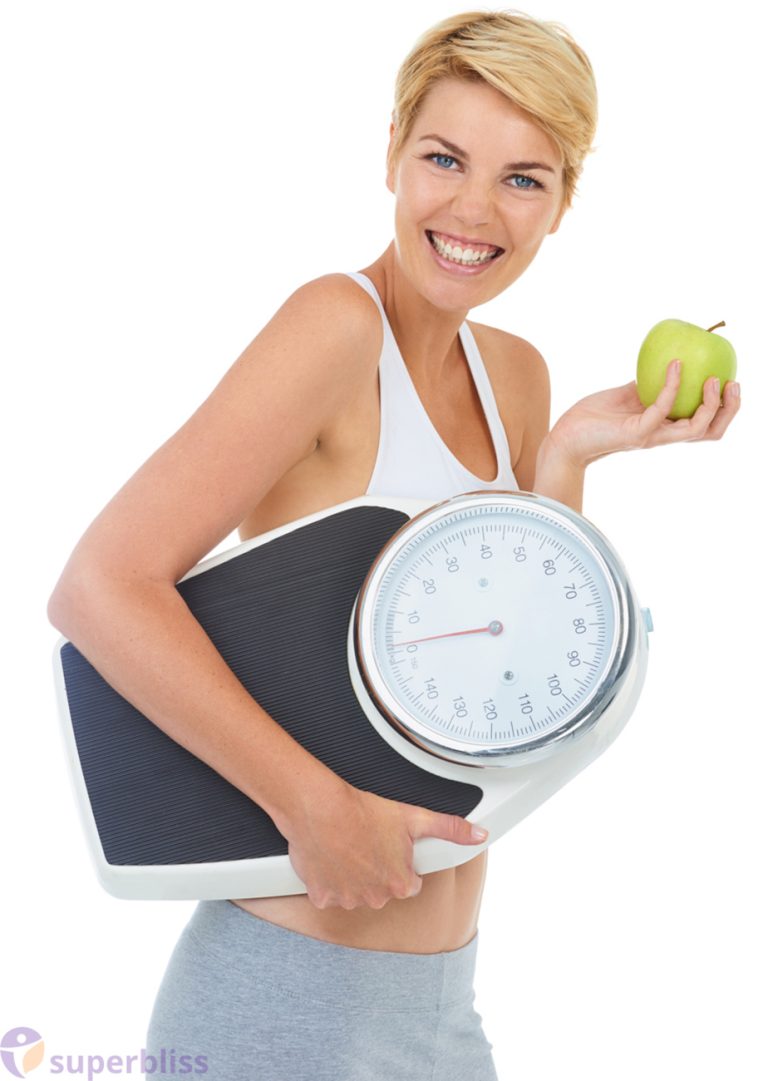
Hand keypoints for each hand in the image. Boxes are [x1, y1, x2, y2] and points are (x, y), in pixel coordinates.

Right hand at [278, 777, 487, 909]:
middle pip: (382, 890)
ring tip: (348, 848)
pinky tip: (330, 857)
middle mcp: (376, 898)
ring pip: (355, 892)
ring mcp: (347, 899)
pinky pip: (328, 893)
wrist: (320, 807)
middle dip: (376, 871)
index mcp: (401, 884)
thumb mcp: (414, 817)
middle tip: (368, 843)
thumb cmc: (364, 811)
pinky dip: (328, 880)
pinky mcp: (322, 896)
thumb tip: (479, 834)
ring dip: (352, 876)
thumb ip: (450, 829)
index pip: (409, 883)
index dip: (401, 864)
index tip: (391, 848)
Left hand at [547, 360, 740, 467]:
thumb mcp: (625, 396)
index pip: (705, 425)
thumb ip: (646, 386)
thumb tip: (663, 364)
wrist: (566, 435)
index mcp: (664, 428)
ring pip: (695, 429)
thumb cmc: (593, 417)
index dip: (725, 409)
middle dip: (729, 410)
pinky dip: (672, 386)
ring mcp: (651, 436)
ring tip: (712, 379)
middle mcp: (662, 435)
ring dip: (709, 404)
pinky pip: (661, 409)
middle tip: (733, 383)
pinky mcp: (635, 433)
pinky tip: (674, 365)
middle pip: (710, 432)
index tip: (730, 381)